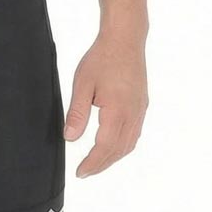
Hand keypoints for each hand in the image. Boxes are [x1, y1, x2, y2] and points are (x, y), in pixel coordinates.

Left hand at [62, 30, 147, 177]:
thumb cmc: (102, 58)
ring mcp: (140, 110)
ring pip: (129, 143)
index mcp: (117, 111)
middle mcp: (133, 114)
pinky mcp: (142, 105)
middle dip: (102, 165)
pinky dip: (123, 146)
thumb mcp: (82, 84)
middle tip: (85, 173)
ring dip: (113, 157)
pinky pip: (134, 133)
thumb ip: (77, 113)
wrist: (125, 39)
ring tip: (97, 163)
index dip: (92, 163)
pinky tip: (112, 146)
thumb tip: (70, 138)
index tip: (80, 173)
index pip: (104, 147)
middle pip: (119, 150)